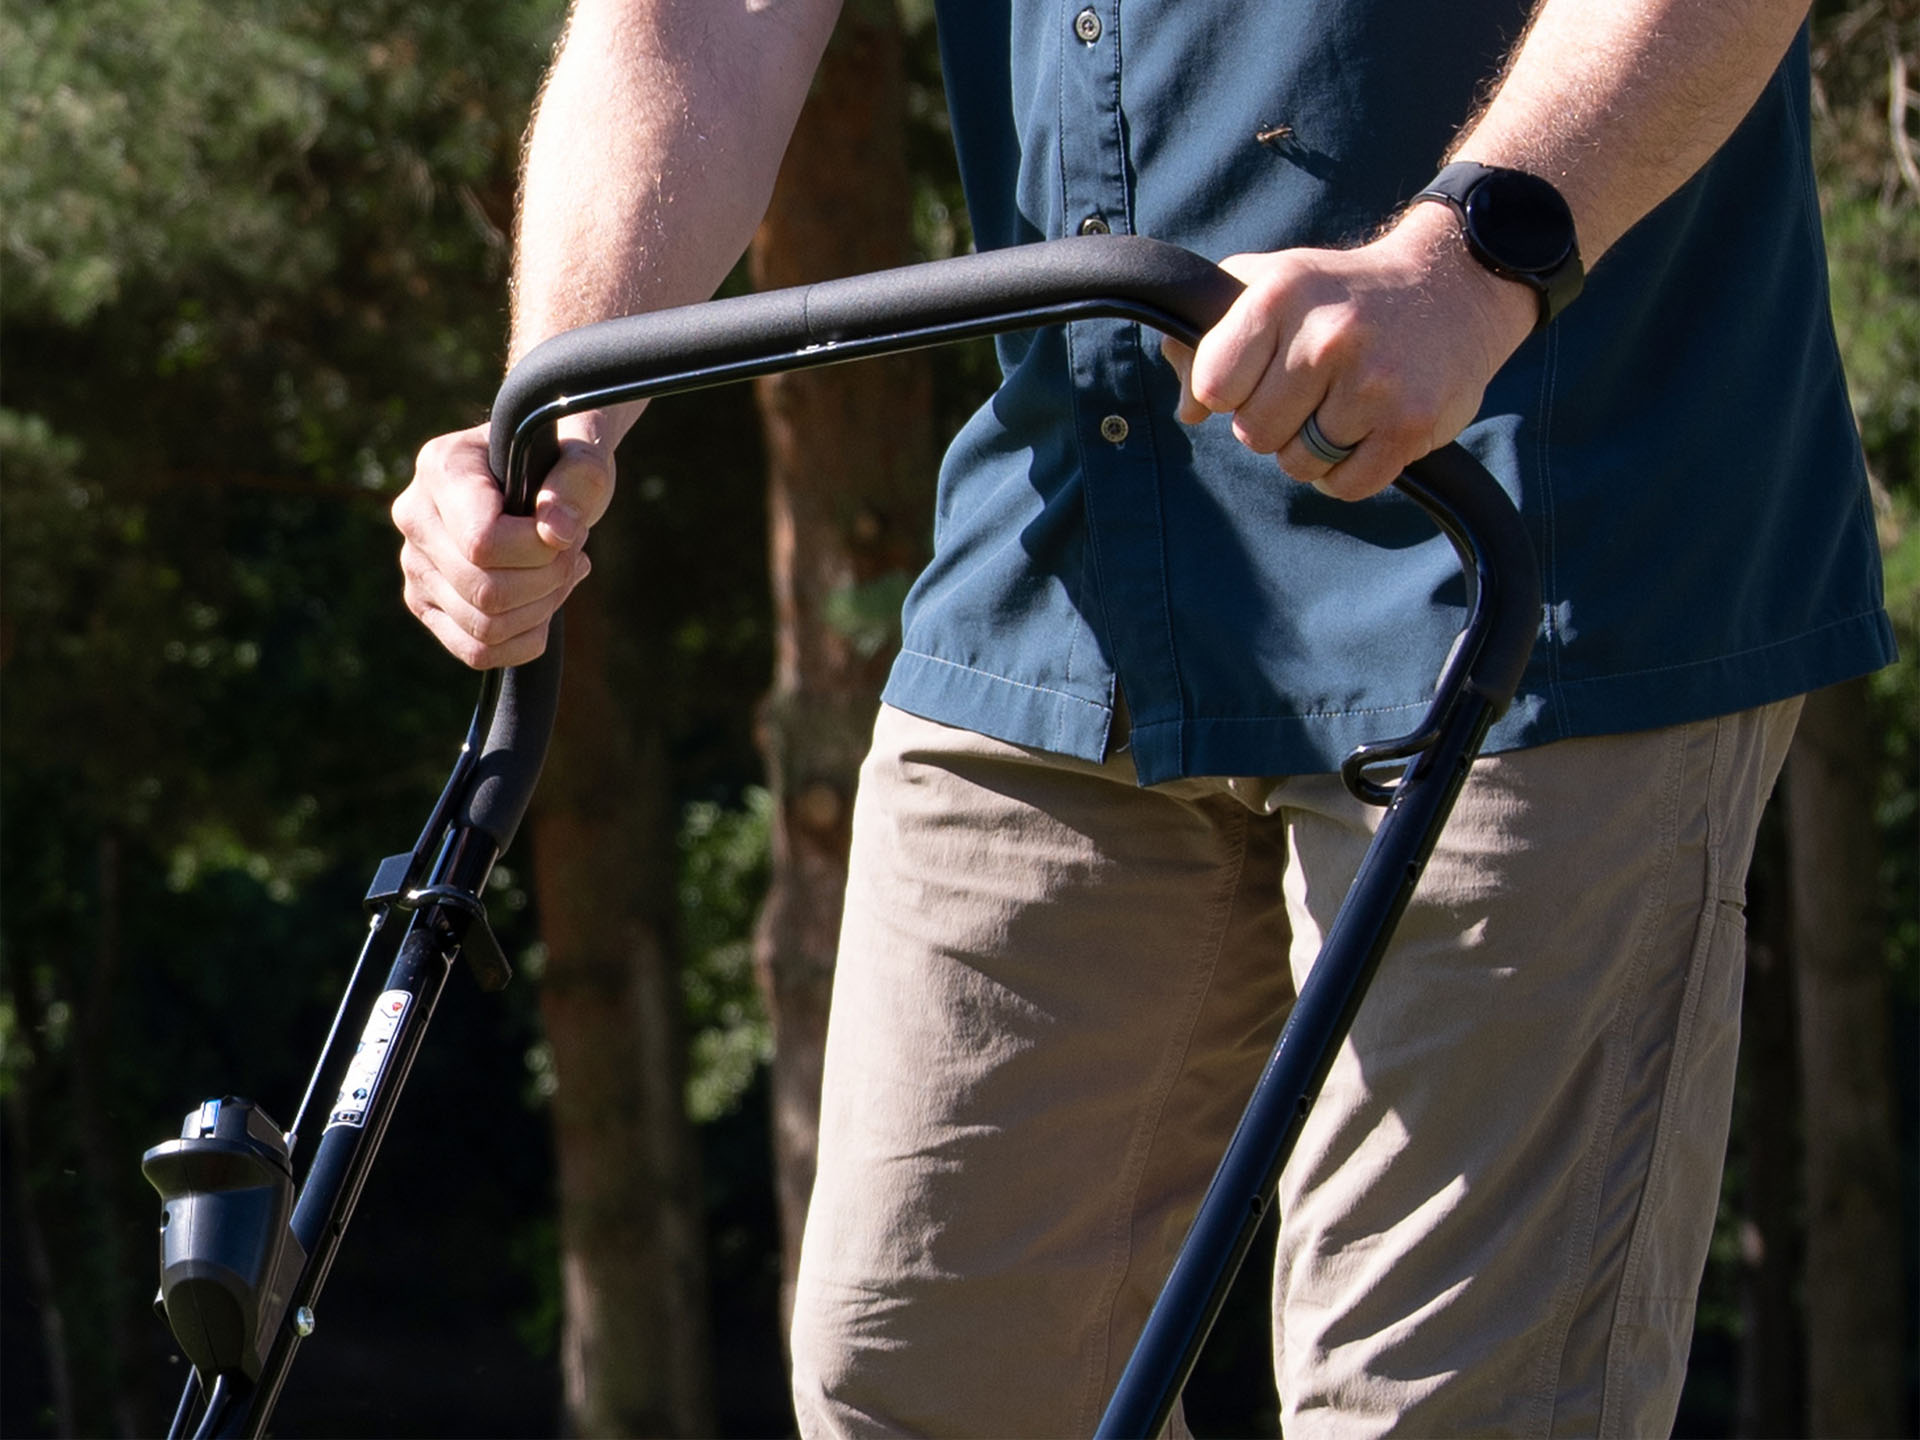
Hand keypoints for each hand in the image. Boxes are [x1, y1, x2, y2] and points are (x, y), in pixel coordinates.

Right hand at [391, 412, 618, 667]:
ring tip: (562, 571)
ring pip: (484, 626)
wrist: (543, 477)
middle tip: (573, 552)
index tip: (569, 531)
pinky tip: (545, 602)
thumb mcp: (585, 452)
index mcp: (442, 468)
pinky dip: (525, 640)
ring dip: (542, 608)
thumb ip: (579, 479)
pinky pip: (476, 652)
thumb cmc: (561, 459)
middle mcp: (415, 517)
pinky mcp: (427, 605)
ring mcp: (415, 566)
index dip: (539, 551)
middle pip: (486, 590)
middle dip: (549, 580)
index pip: (482, 542)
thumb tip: (556, 534)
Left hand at [1162, 204, 1537, 499]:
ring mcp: (1373, 382)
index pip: (1213, 386)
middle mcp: (1327, 336)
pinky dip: (1348, 472)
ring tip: (1340, 405)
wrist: (1451, 284)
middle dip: (1273, 422)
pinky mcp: (1411, 424)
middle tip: (1307, 391)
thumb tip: (1188, 411)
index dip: (1226, 393)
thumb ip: (1206, 339)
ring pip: (1298, 464)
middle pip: (1254, 434)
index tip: (1252, 377)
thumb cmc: (1339, 293)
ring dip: (1312, 449)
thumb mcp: (1268, 285)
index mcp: (1280, 296)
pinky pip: (1346, 487)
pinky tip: (1365, 431)